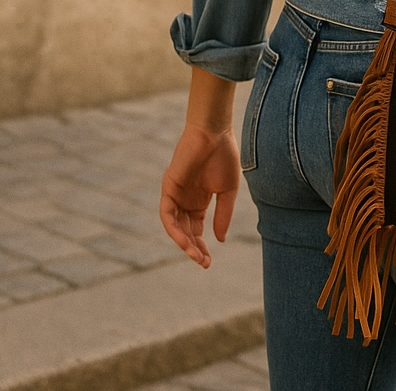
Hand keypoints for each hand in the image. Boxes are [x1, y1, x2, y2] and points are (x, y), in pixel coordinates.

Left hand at [160, 122, 240, 267]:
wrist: (214, 133)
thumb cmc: (224, 156)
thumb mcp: (228, 190)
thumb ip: (223, 214)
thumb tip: (219, 240)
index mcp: (200, 201)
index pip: (197, 229)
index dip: (202, 246)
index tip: (208, 262)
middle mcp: (185, 200)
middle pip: (186, 232)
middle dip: (194, 249)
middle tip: (203, 263)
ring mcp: (175, 195)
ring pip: (175, 227)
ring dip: (184, 243)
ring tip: (195, 255)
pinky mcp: (168, 188)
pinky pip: (167, 215)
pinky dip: (174, 229)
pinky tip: (185, 240)